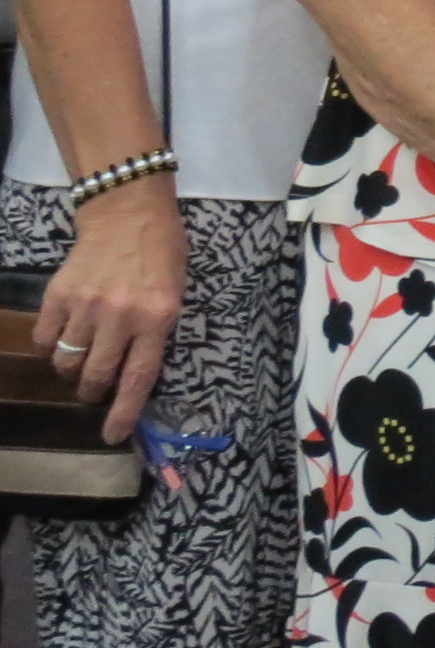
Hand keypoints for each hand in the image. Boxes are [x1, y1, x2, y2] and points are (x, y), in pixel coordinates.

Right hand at [38, 178, 185, 442]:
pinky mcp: (57, 295)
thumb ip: (158, 331)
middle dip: (93, 393)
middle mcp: (120, 316)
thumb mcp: (175, 293)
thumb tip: (136, 373)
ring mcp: (86, 306)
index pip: (138, 377)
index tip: (113, 435)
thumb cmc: (162, 253)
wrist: (127, 212)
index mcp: (158, 317)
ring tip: (82, 358)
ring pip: (66, 363)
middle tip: (95, 390)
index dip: (124, 412)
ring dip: (73, 370)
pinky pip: (45, 339)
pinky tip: (65, 335)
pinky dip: (51, 345)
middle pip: (95, 377)